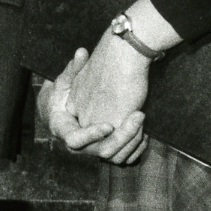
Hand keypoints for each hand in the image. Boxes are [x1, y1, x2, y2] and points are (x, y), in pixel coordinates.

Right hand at [36, 46, 144, 165]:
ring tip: (143, 121)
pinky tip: (145, 134)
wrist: (71, 108)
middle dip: (124, 136)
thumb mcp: (68, 79)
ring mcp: (98, 148)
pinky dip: (135, 149)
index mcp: (65, 128)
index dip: (91, 134)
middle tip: (139, 115)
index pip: (75, 141)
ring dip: (132, 142)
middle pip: (104, 152)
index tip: (108, 124)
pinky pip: (124, 158)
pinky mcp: (111, 149)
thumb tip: (81, 52)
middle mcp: (83, 145)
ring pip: (117, 158)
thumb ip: (74, 69)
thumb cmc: (68, 91)